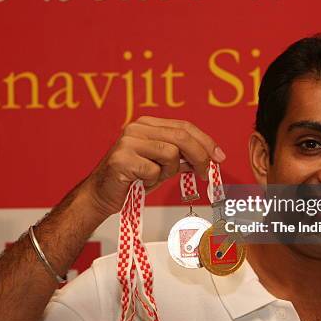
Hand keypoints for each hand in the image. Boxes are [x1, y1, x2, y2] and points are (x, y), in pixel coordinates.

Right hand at [82, 116, 225, 218]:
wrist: (100, 196)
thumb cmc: (131, 180)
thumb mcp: (161, 166)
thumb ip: (181, 158)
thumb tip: (209, 157)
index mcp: (146, 124)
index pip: (184, 126)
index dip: (205, 141)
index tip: (219, 157)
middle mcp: (136, 128)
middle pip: (181, 137)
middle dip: (200, 156)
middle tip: (205, 173)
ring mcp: (127, 142)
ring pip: (170, 153)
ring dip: (168, 171)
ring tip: (154, 177)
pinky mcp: (121, 159)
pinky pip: (153, 170)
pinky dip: (152, 181)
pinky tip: (140, 182)